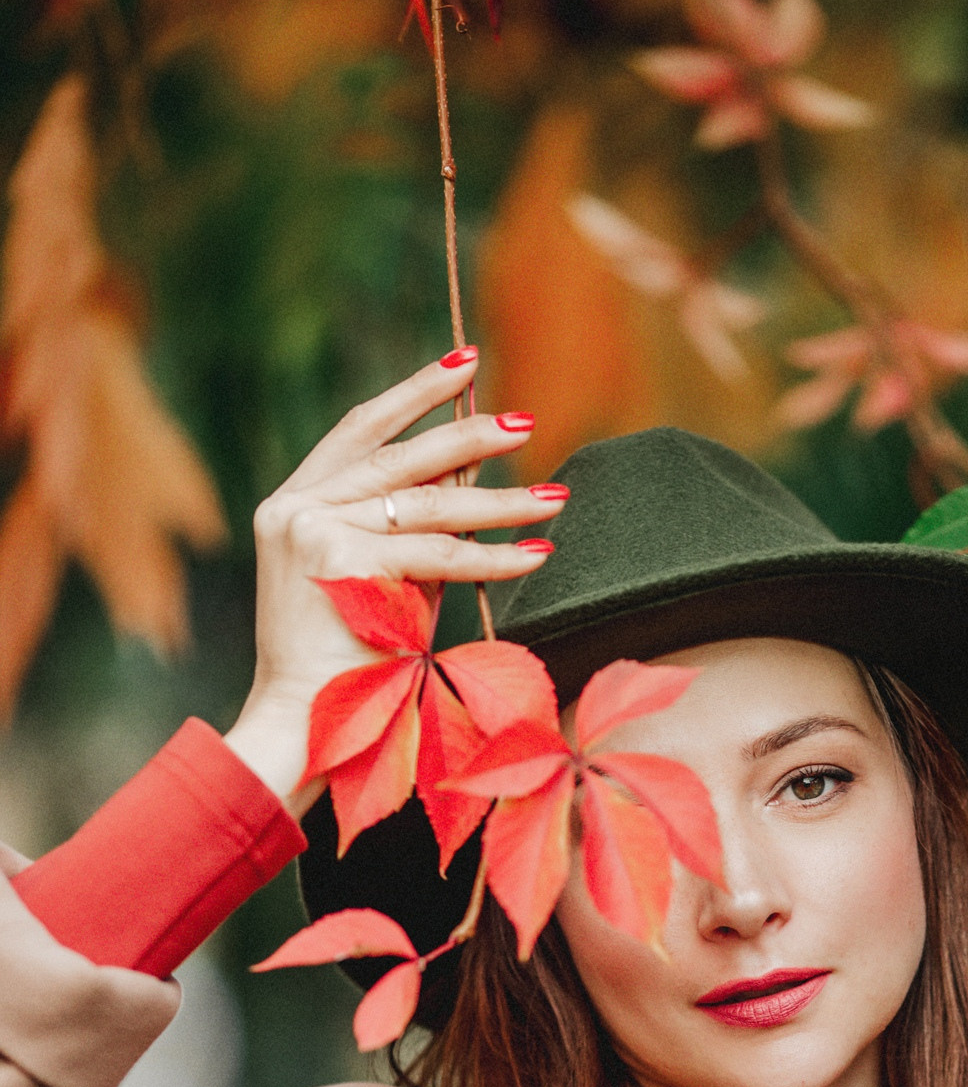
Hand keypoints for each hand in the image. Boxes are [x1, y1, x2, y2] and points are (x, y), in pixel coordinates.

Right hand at [224, 352, 562, 814]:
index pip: (359, 430)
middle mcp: (296, 508)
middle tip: (527, 423)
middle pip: (399, 455)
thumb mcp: (379, 579)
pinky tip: (534, 554)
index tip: (463, 363)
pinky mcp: (338, 559)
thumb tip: (469, 474)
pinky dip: (493, 557)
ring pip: (428, 505)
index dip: (414, 394)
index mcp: (293, 504)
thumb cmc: (348, 663)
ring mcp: (312, 529)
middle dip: (470, 435)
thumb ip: (412, 527)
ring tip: (555, 499)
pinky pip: (437, 553)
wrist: (304, 723)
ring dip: (501, 503)